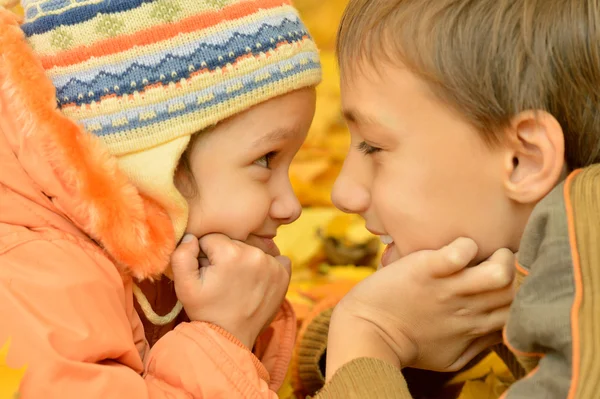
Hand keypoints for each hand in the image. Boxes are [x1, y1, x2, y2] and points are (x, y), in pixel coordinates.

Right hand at [170, 233, 291, 347]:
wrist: (231, 338)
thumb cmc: (206, 311)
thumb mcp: (184, 286)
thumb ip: (182, 256)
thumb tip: (191, 237)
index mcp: (231, 253)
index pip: (212, 238)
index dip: (205, 254)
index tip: (207, 272)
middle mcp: (255, 254)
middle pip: (234, 243)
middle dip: (225, 256)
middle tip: (221, 280)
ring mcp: (273, 265)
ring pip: (251, 249)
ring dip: (244, 261)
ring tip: (237, 283)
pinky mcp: (284, 275)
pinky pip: (275, 258)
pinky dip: (266, 266)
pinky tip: (256, 281)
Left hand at [326, 238, 514, 378]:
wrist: (368, 331)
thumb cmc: (409, 344)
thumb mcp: (451, 357)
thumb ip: (479, 345)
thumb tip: (499, 331)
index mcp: (477, 328)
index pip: (521, 310)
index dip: (526, 290)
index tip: (517, 277)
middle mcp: (469, 310)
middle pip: (517, 291)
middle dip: (521, 272)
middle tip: (505, 259)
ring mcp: (448, 289)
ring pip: (500, 273)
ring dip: (500, 256)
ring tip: (486, 252)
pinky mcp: (426, 269)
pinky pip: (458, 252)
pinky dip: (464, 245)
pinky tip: (458, 246)